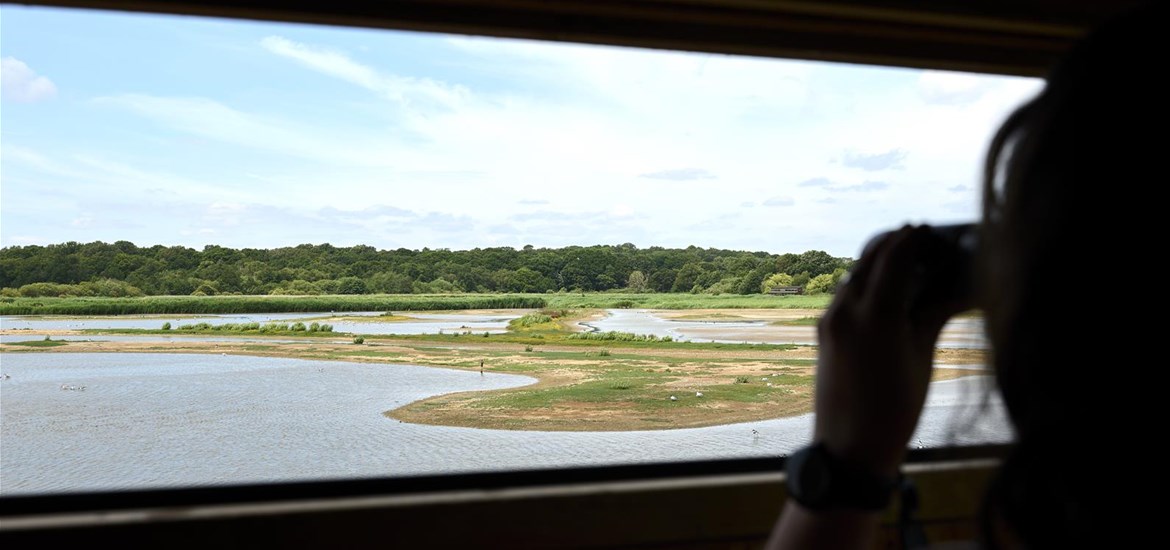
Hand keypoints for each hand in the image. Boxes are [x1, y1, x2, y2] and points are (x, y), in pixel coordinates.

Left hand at [813, 224, 973, 476]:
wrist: (849, 450)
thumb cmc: (894, 409)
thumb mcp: (922, 357)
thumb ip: (933, 314)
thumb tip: (956, 286)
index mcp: (874, 314)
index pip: (893, 257)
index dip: (911, 238)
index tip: (926, 227)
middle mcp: (845, 310)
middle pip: (868, 259)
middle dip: (891, 244)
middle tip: (916, 237)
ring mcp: (829, 321)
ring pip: (853, 275)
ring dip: (876, 263)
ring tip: (904, 262)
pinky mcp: (823, 334)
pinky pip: (844, 296)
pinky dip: (864, 284)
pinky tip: (885, 291)